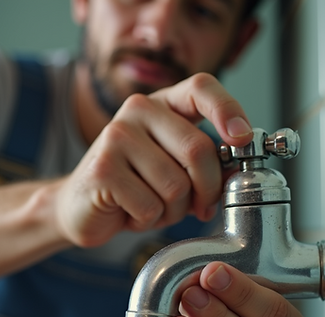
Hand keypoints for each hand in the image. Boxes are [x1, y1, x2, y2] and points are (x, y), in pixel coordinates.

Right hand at [54, 73, 252, 247]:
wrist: (81, 206)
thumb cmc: (134, 186)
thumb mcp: (175, 167)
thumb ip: (206, 162)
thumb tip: (239, 168)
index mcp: (161, 104)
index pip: (201, 88)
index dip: (228, 110)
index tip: (243, 138)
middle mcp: (137, 110)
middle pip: (197, 149)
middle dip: (207, 188)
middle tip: (200, 207)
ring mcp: (116, 137)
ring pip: (176, 185)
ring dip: (173, 211)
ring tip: (153, 207)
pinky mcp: (103, 169)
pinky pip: (151, 206)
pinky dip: (148, 220)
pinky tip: (130, 212)